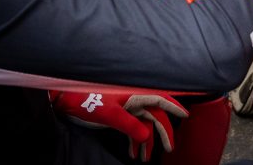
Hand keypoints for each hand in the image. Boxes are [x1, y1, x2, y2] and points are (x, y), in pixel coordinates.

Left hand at [50, 90, 187, 160]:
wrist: (67, 102)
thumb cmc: (87, 101)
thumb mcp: (110, 114)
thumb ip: (130, 125)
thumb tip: (147, 136)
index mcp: (134, 93)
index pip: (160, 98)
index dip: (174, 106)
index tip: (185, 115)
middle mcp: (133, 99)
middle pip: (155, 115)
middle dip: (163, 132)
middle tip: (168, 148)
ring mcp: (126, 107)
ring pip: (145, 124)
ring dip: (147, 142)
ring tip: (145, 159)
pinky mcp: (119, 116)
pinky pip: (133, 129)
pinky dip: (135, 141)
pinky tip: (133, 154)